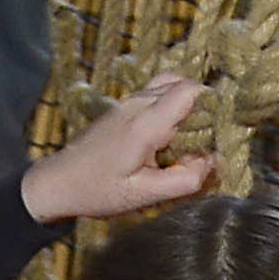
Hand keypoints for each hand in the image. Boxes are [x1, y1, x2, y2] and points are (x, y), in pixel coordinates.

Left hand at [21, 74, 214, 223]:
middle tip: (206, 140)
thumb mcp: (145, 194)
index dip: (213, 103)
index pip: (190, 90)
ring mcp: (128, 102)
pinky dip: (170, 109)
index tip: (221, 129)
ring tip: (188, 140)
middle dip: (202, 108)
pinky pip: (156, 96)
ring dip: (186, 108)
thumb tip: (214, 160)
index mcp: (145, 122)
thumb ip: (185, 179)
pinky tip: (169, 139)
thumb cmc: (98, 190)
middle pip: (182, 85)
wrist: (57, 182)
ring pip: (169, 87)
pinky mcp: (123, 108)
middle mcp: (137, 103)